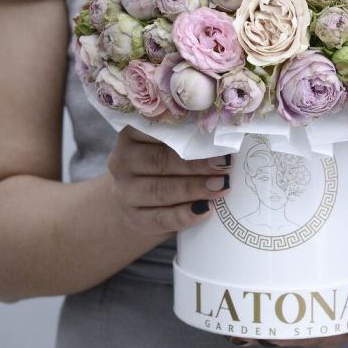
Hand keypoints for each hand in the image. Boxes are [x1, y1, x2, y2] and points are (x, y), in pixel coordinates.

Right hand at [107, 125, 231, 236]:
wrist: (137, 201)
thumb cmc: (163, 164)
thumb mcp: (169, 145)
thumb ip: (188, 139)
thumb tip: (225, 136)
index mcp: (132, 133)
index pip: (158, 129)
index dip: (188, 133)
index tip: (215, 136)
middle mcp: (123, 160)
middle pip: (159, 161)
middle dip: (196, 164)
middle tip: (225, 165)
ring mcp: (125, 191)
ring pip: (160, 190)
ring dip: (194, 189)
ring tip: (221, 186)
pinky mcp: (134, 218)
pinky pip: (159, 218)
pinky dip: (184, 215)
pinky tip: (205, 210)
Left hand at [227, 235, 347, 347]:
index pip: (310, 336)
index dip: (286, 334)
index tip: (263, 329)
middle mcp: (331, 322)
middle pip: (292, 328)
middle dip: (265, 325)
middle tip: (238, 316)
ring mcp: (324, 305)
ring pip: (289, 314)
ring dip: (265, 312)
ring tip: (236, 303)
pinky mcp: (320, 285)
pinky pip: (294, 294)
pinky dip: (275, 294)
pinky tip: (254, 286)